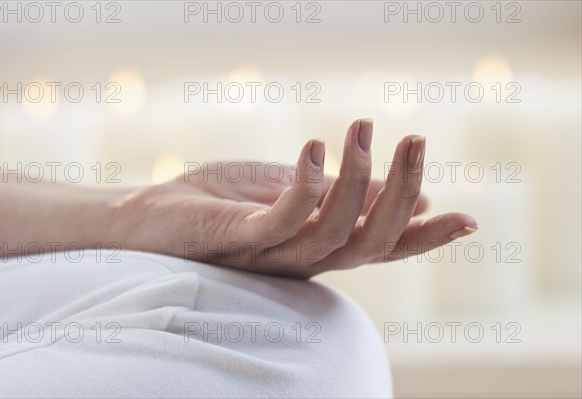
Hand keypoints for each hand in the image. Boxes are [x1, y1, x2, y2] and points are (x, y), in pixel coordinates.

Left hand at [111, 119, 477, 278]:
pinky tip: (315, 147)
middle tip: (416, 139)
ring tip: (361, 128)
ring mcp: (274, 252)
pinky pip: (284, 218)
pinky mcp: (241, 238)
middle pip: (373, 241)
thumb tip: (401, 189)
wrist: (152, 218)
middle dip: (404, 192)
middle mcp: (305, 258)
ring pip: (337, 230)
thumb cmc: (222, 200)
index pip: (384, 247)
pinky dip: (307, 184)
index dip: (426, 237)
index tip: (469, 220)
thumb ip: (343, 193)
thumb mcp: (291, 189)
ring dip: (359, 177)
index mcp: (320, 246)